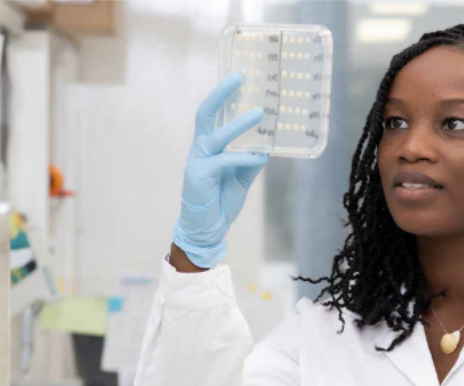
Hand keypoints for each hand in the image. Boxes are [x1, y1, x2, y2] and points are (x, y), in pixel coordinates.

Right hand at [172, 73, 268, 267]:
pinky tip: (259, 156)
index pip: (213, 115)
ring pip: (217, 135)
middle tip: (239, 77)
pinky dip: (243, 157)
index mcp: (207, 147)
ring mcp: (197, 161)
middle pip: (205, 114)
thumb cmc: (220, 203)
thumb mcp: (241, 179)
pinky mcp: (199, 176)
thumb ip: (250, 161)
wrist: (207, 230)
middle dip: (220, 94)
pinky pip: (225, 161)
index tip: (238, 79)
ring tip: (259, 114)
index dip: (223, 96)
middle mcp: (200, 150)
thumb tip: (266, 147)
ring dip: (238, 124)